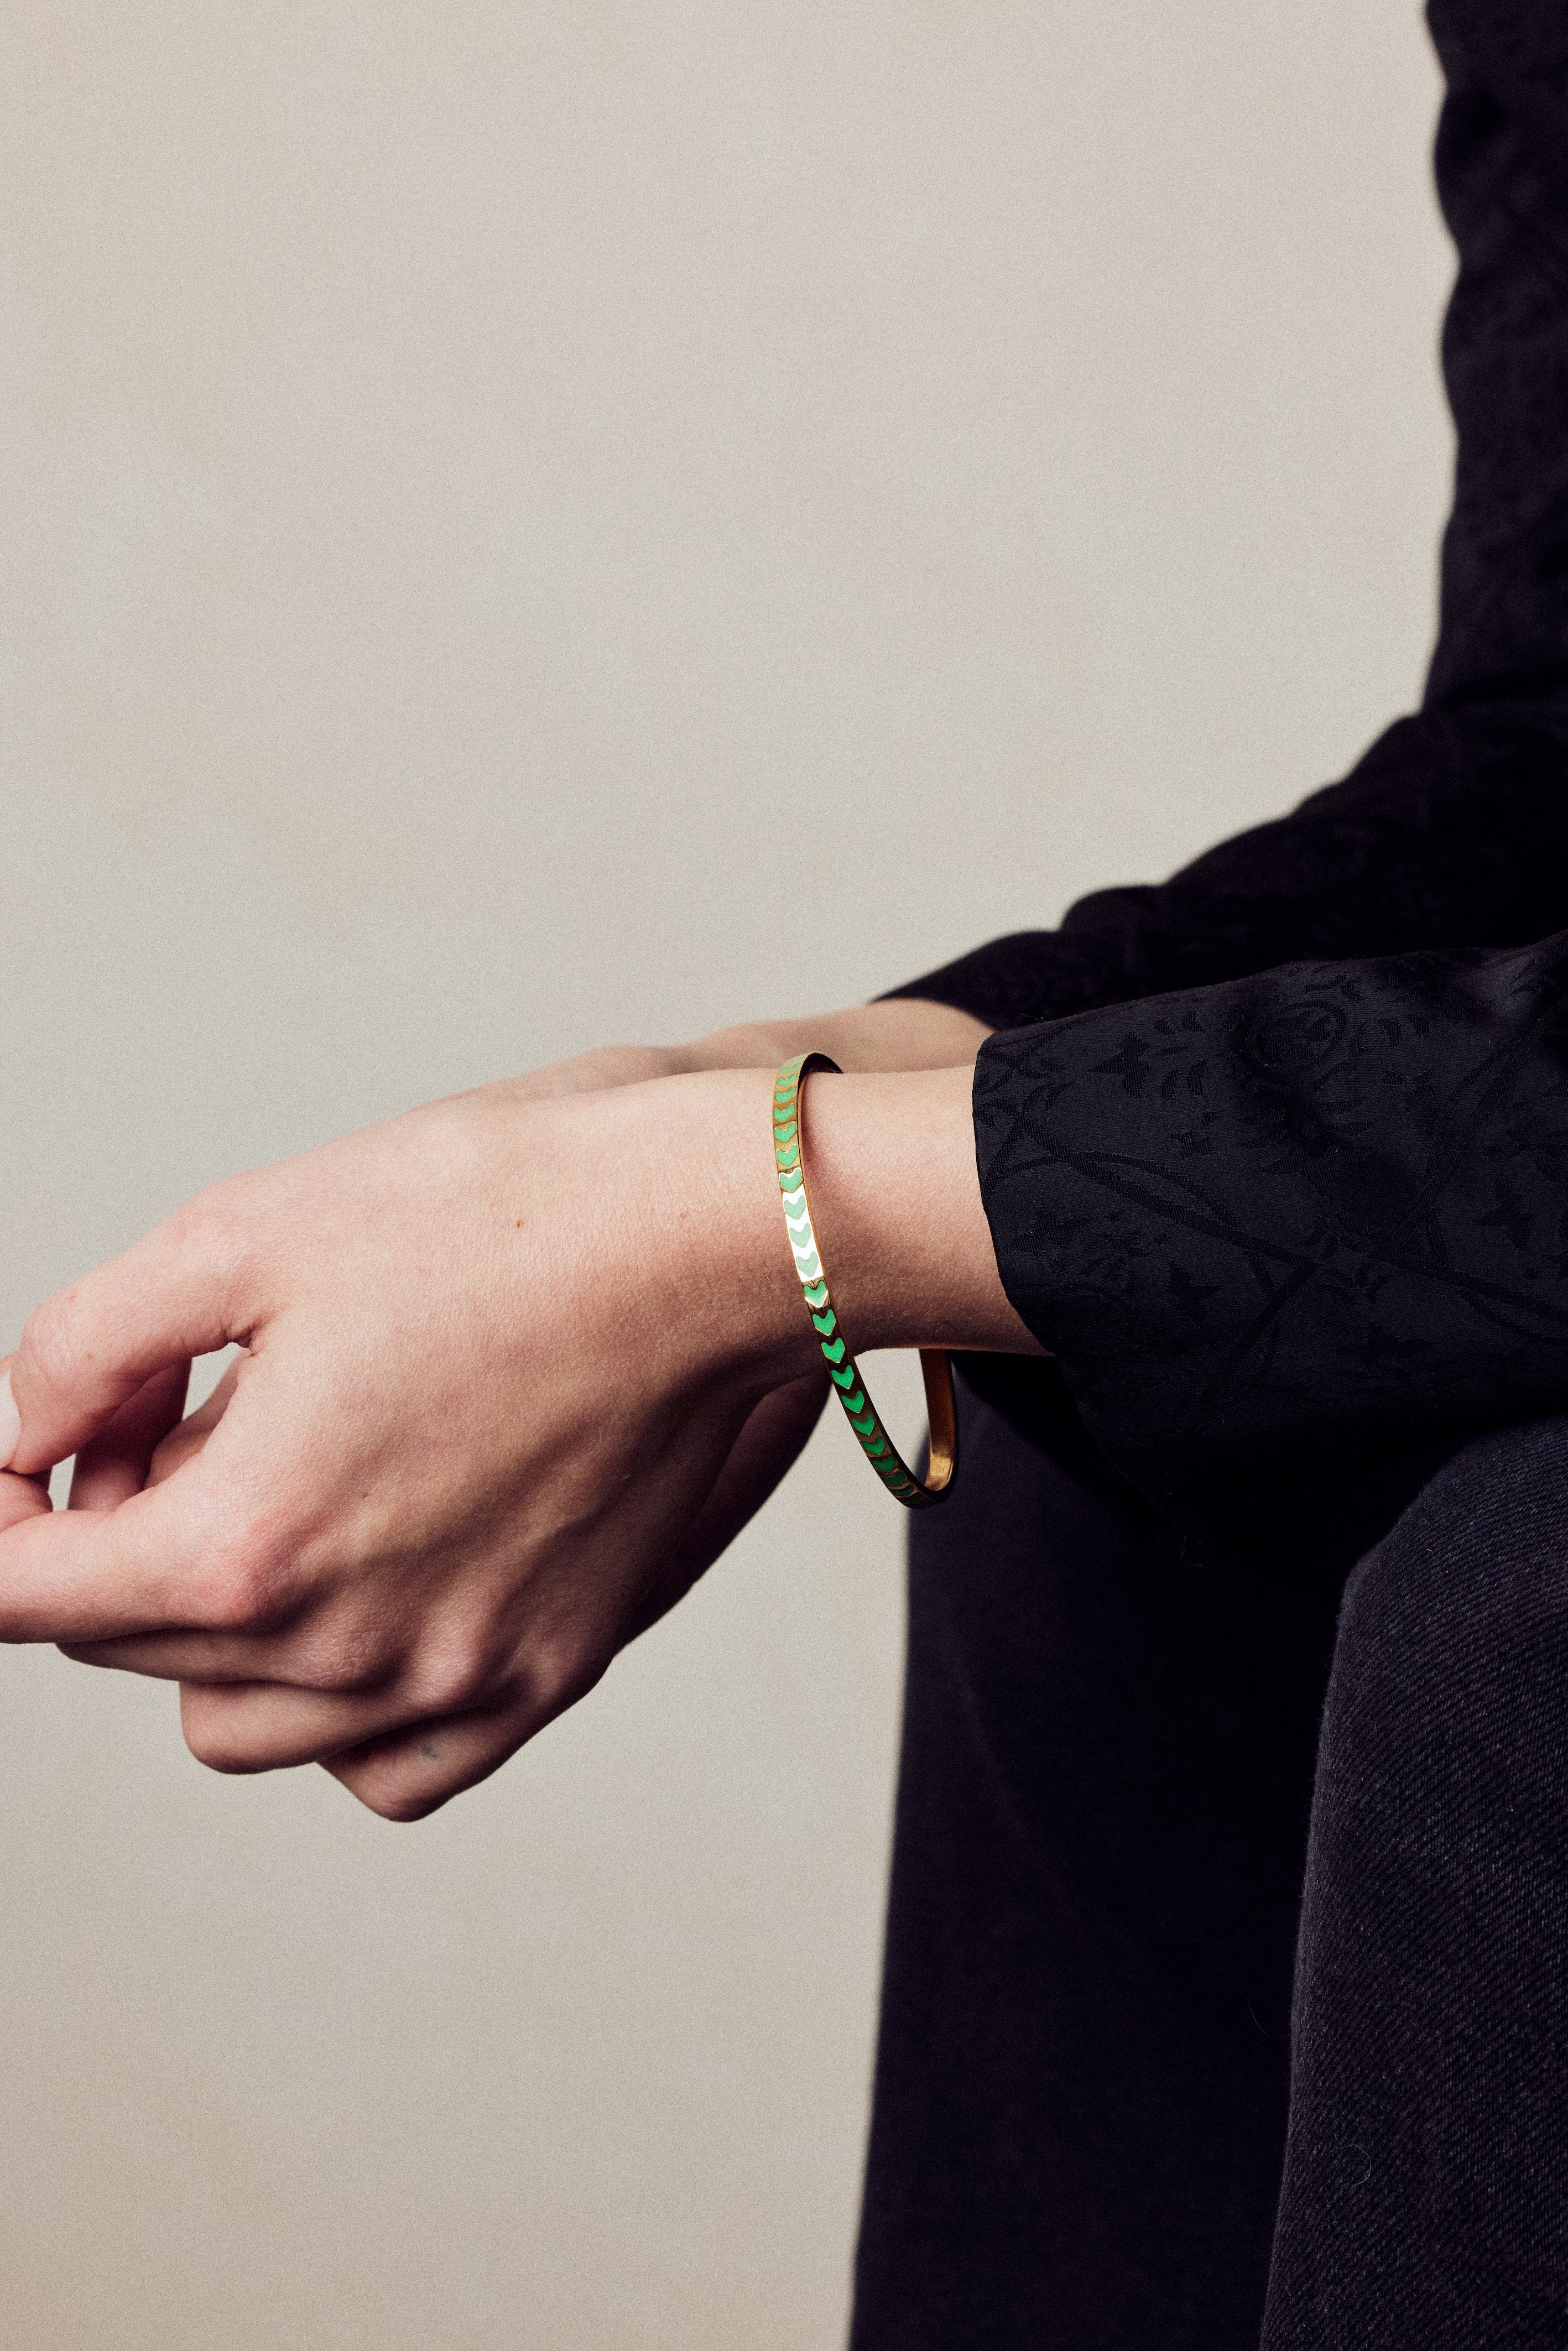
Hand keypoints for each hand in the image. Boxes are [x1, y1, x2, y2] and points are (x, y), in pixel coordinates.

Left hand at [0, 1052, 1029, 1818]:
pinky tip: (364, 1596)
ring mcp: (455, 1680)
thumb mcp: (243, 1233)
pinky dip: (338, 1714)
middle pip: (128, 1646)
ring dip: (210, 1629)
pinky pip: (388, 1771)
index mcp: (247, 1540)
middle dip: (114, 1531)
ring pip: (238, 1727)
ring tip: (280, 1492)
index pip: (18, 1596)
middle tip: (182, 1405)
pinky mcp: (547, 1674)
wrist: (714, 1236)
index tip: (25, 1453)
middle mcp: (345, 1649)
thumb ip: (82, 1347)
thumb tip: (15, 1432)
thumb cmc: (499, 1210)